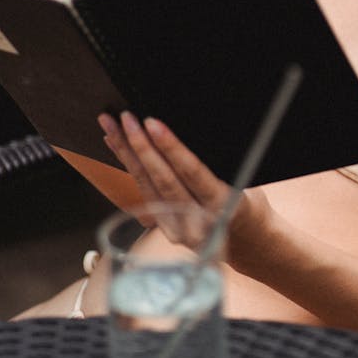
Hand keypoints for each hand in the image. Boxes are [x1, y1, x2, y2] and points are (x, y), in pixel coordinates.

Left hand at [98, 112, 235, 246]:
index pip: (191, 172)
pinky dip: (129, 166)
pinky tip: (116, 146)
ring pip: (147, 186)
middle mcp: (198, 222)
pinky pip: (143, 192)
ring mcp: (178, 229)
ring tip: (112, 126)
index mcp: (222, 206)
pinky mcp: (164, 228)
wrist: (245, 238)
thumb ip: (213, 168)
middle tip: (127, 119)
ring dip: (126, 153)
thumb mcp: (242, 181)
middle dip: (141, 146)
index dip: (170, 147)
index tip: (153, 124)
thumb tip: (183, 131)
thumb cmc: (244, 201)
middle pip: (162, 180)